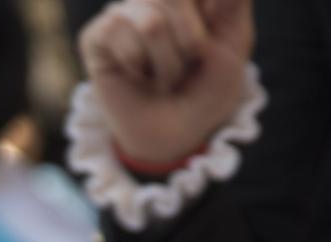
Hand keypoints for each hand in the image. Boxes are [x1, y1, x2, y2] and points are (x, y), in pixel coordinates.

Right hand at [79, 0, 256, 165]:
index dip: (199, 21)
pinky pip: (118, 32)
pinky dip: (137, 65)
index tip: (208, 44)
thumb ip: (233, 5)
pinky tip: (138, 76)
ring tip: (164, 79)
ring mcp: (124, 13)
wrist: (171, 139)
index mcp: (191, 0)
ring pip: (152, 22)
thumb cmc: (203, 96)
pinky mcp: (97, 34)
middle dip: (191, 44)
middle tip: (187, 68)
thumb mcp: (233, 52)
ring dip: (166, 65)